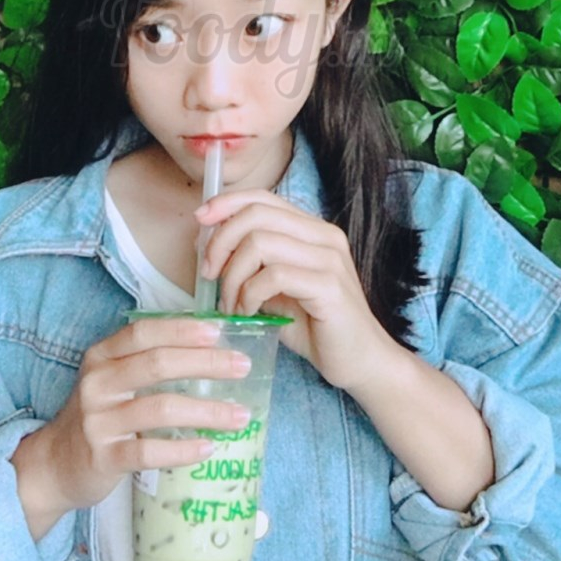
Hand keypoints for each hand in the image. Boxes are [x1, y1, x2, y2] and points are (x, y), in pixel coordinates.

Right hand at [26, 316, 252, 517]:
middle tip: (242, 367)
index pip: (144, 332)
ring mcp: (98, 421)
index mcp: (101, 357)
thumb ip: (146, 362)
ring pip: (160, 408)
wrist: (54, 465)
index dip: (182, 330)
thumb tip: (210, 349)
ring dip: (206, 411)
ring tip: (239, 416)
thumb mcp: (112, 381)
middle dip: (206, 363)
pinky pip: (149, 451)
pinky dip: (183, 450)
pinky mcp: (103, 457)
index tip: (218, 332)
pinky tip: (208, 448)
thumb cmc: (99, 417)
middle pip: (157, 363)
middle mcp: (97, 383)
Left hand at [196, 190, 397, 391]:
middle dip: (221, 242)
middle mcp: (324, 236)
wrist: (361, 362)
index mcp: (313, 230)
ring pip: (260, 243)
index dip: (226, 204)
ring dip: (232, 276)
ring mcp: (329, 260)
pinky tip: (248, 312)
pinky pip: (273, 276)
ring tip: (230, 304)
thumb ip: (252, 264)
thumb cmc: (316, 327)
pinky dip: (249, 294)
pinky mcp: (329, 287)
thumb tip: (208, 246)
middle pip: (256, 215)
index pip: (263, 198)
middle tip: (209, 275)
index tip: (199, 221)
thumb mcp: (276, 288)